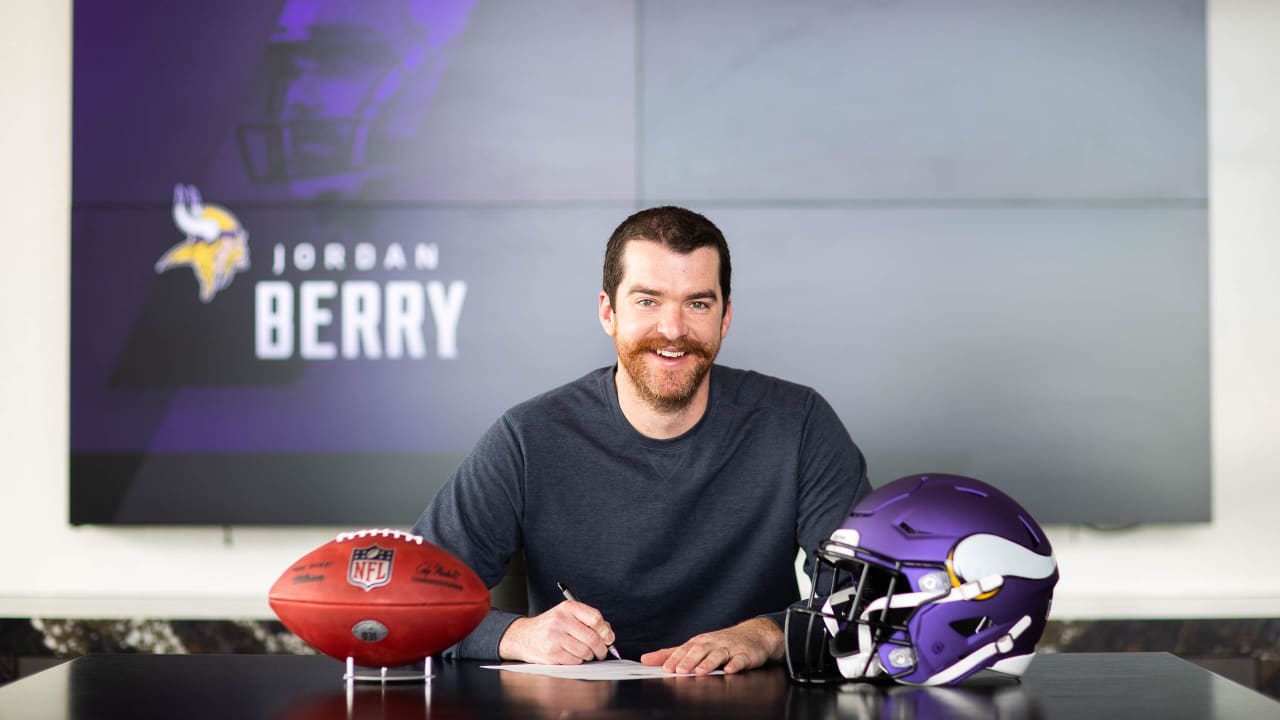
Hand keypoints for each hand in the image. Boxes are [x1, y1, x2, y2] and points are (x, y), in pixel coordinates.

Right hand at [498, 600, 616, 663]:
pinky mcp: (551, 654)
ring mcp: (555, 637)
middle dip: (601, 649)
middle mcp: (560, 620)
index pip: (595, 618)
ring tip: (583, 653)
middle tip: (602, 652)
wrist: (523, 636)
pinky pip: (575, 661)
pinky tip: (572, 655)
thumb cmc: (550, 627)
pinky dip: (578, 661)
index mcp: (567, 608)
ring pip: (585, 651)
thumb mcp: (566, 616)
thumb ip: (588, 621)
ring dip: (589, 656)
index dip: (606, 630)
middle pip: (592, 638)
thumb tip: (609, 635)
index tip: (609, 638)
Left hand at [639, 617, 783, 674]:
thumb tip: (646, 659)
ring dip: (709, 663)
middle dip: (689, 660)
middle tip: (679, 671)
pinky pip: (740, 659)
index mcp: (699, 642)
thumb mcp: (695, 646)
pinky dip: (735, 664)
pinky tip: (730, 670)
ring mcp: (730, 648)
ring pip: (718, 654)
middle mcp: (713, 643)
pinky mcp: (746, 654)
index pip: (684, 650)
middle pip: (700, 650)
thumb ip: (671, 654)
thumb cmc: (720, 642)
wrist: (754, 634)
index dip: (675, 659)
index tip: (665, 668)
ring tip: (700, 672)